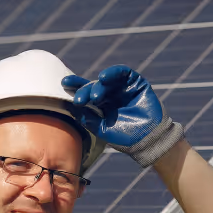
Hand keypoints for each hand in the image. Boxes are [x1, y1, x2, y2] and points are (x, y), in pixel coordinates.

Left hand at [62, 65, 184, 166]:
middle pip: (94, 86)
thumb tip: (71, 107)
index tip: (63, 83)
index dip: (76, 87)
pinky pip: (123, 72)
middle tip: (80, 99)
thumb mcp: (103, 129)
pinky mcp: (136, 82)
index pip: (86, 94)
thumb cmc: (126, 138)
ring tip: (94, 95)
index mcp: (102, 106)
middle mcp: (111, 95)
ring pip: (107, 80)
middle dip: (85, 90)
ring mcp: (123, 88)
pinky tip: (104, 78)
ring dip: (98, 84)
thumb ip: (88, 118)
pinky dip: (113, 73)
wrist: (148, 140)